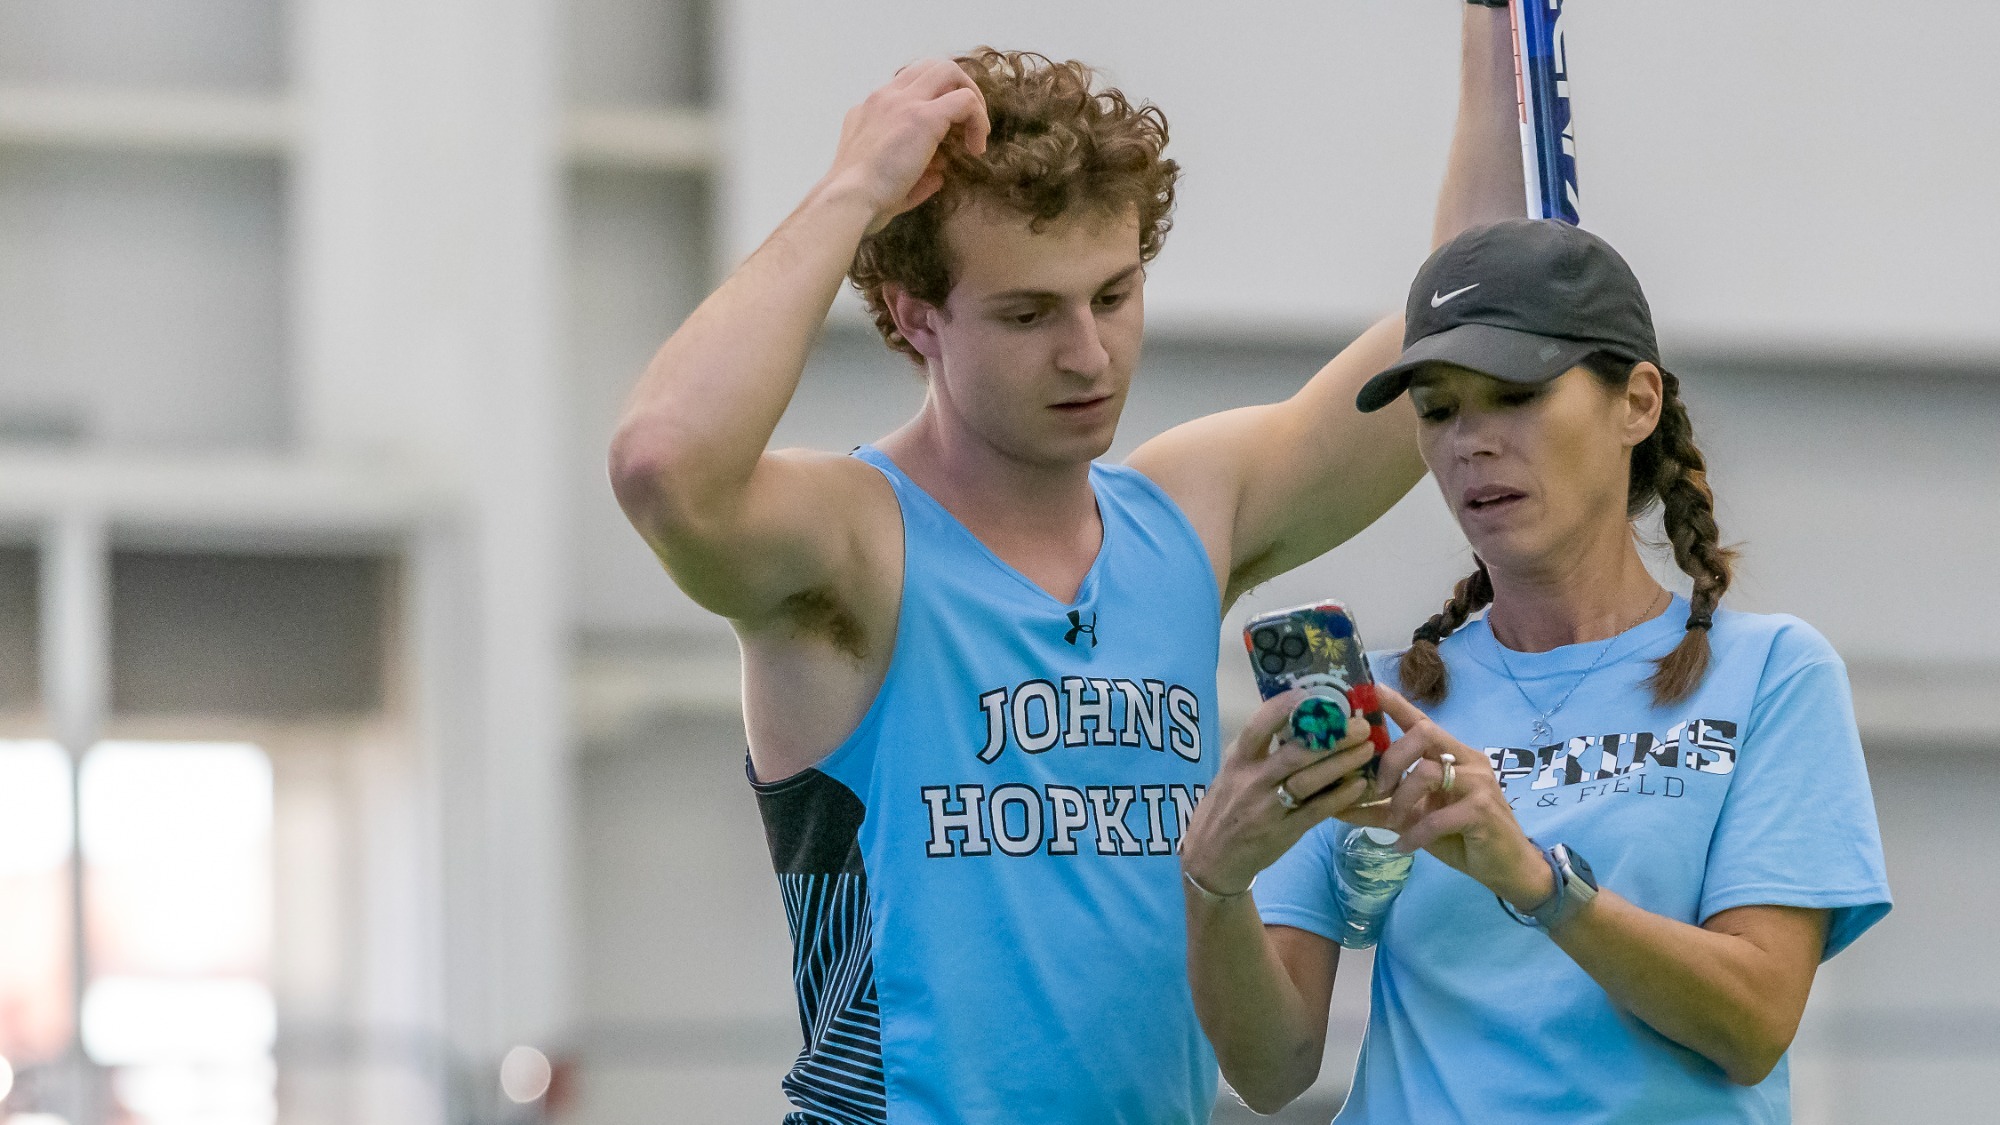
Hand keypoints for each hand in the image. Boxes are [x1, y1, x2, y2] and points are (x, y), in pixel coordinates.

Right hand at [821, 59, 991, 232]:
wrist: (848, 200)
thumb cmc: (862, 199)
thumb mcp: (884, 177)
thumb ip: (913, 171)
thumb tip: (938, 175)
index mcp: (870, 110)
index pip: (908, 83)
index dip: (935, 100)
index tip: (947, 132)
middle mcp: (885, 97)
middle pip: (930, 66)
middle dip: (958, 88)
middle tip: (967, 124)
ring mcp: (903, 103)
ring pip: (948, 71)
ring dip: (971, 98)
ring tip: (977, 134)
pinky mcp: (923, 117)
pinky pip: (965, 100)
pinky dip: (978, 120)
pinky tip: (976, 148)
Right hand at [1179, 690, 1379, 898]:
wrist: (1211, 859)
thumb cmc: (1225, 809)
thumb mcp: (1231, 773)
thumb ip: (1256, 751)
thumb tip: (1294, 721)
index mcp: (1237, 761)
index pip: (1259, 727)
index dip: (1285, 708)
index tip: (1312, 693)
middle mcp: (1252, 781)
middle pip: (1295, 753)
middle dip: (1331, 737)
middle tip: (1360, 725)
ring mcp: (1269, 808)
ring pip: (1309, 781)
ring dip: (1342, 763)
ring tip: (1368, 749)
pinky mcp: (1284, 831)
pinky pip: (1317, 811)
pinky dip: (1340, 797)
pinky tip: (1360, 785)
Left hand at [1352, 687, 1552, 911]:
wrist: (1506, 868)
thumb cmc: (1461, 837)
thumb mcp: (1416, 819)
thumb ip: (1382, 808)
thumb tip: (1338, 807)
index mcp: (1454, 755)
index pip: (1422, 722)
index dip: (1397, 705)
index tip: (1372, 689)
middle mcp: (1467, 760)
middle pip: (1423, 734)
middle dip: (1391, 760)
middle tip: (1379, 790)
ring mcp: (1478, 783)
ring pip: (1427, 772)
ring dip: (1401, 800)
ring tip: (1393, 824)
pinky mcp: (1482, 811)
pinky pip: (1438, 816)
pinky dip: (1415, 833)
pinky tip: (1404, 846)